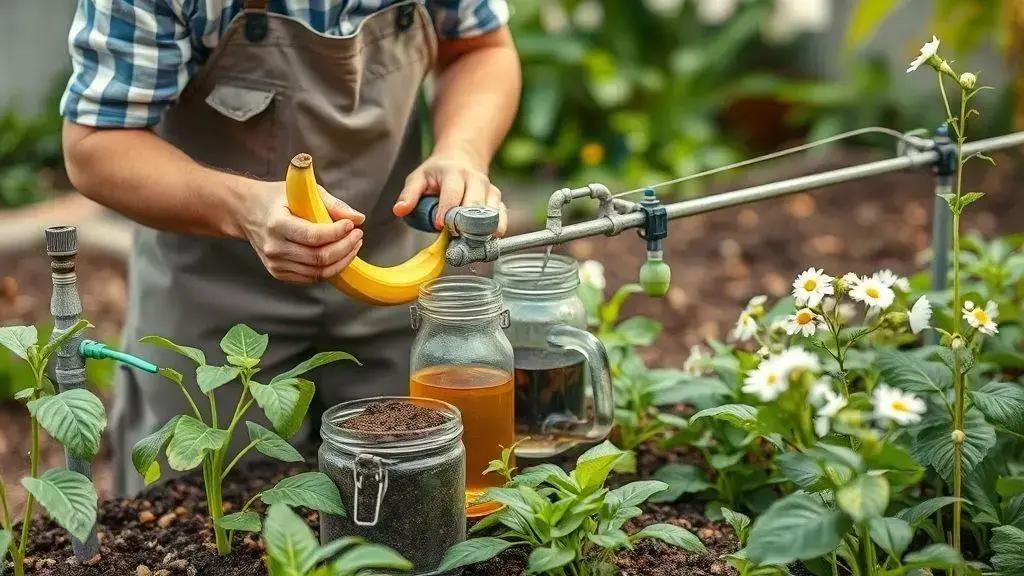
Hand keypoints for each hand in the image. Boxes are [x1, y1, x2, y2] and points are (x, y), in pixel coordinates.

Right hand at [236, 179, 365, 282]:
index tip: (351, 225)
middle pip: (319, 258)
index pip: (314, 237)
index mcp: (277, 224)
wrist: (246, 211)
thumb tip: (358, 218)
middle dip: (345, 248)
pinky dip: (329, 268)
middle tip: (358, 236)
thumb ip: (332, 204)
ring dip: (342, 260)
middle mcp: (274, 247)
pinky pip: (311, 277)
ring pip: (318, 272)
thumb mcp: (302, 191)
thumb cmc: (276, 198)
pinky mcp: (278, 272)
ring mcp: (275, 263)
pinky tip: (338, 255)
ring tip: (352, 245)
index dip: (337, 233)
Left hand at [392, 150, 507, 235]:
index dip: (446, 212)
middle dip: (465, 224)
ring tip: (469, 245)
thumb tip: (399, 211)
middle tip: (455, 239)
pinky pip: (502, 217)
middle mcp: (475, 180)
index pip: (452, 194)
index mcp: (454, 173)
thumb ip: (409, 194)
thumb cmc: (437, 171)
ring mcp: (489, 190)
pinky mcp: (498, 200)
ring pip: (491, 212)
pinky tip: (486, 242)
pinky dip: (496, 230)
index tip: (439, 226)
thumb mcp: (418, 177)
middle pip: (475, 205)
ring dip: (482, 230)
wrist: (463, 157)